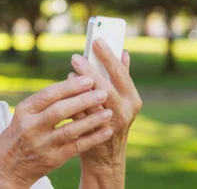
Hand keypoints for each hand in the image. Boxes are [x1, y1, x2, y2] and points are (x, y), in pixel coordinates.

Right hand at [0, 76, 114, 187]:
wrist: (6, 169)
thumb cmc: (17, 137)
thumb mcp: (21, 116)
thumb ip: (42, 103)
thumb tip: (71, 84)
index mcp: (23, 111)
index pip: (48, 95)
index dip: (70, 86)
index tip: (87, 78)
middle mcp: (31, 127)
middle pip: (60, 110)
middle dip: (83, 100)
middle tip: (102, 92)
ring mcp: (42, 145)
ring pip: (70, 130)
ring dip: (91, 120)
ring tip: (109, 112)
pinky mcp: (52, 160)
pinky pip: (76, 147)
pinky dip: (92, 138)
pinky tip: (106, 131)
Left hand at [69, 39, 141, 168]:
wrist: (106, 156)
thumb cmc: (110, 120)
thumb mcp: (121, 99)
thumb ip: (120, 77)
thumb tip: (123, 51)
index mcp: (132, 99)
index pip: (120, 73)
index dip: (108, 55)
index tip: (96, 40)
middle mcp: (124, 111)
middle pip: (105, 86)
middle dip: (89, 70)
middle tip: (75, 57)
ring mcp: (109, 125)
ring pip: (92, 102)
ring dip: (79, 87)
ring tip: (70, 72)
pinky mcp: (94, 135)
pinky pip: (80, 116)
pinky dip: (72, 102)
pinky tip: (64, 91)